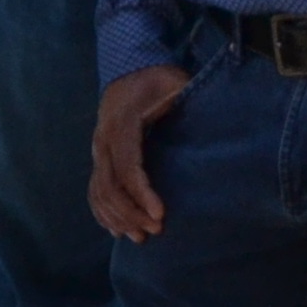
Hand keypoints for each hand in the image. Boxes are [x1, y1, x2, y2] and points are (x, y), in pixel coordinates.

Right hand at [88, 65, 190, 240]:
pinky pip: (94, 190)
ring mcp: (98, 150)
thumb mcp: (174, 81)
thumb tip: (212, 113)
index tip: (160, 214)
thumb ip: (187, 97)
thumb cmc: (157, 79)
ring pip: (99, 191)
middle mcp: (103, 139)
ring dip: (117, 217)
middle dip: (131, 212)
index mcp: (123, 123)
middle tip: (156, 229)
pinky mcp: (98, 157)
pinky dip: (102, 212)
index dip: (141, 193)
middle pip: (109, 185)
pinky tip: (116, 230)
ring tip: (140, 237)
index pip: (128, 165)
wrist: (128, 70)